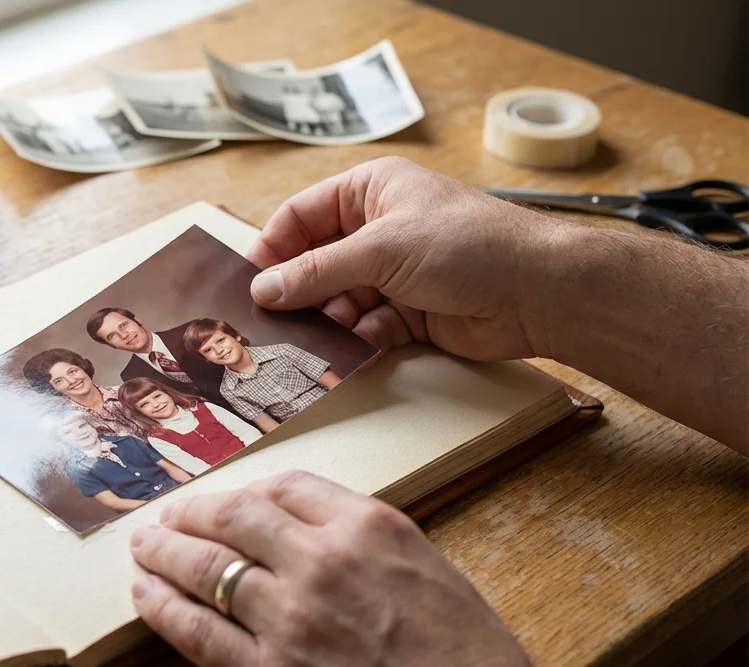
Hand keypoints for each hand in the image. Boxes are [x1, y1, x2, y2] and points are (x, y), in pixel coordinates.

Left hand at [129, 470, 621, 666]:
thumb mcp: (433, 577)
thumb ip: (372, 549)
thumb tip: (321, 536)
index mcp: (371, 529)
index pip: (287, 487)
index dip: (247, 490)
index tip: (229, 499)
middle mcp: (323, 562)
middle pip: (235, 517)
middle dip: (193, 513)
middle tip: (170, 516)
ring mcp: (290, 619)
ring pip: (205, 568)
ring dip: (165, 553)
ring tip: (145, 548)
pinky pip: (196, 632)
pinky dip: (163, 609)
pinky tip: (147, 597)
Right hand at [246, 157, 565, 360]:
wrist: (538, 291)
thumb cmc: (466, 245)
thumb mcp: (381, 249)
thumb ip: (317, 271)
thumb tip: (262, 289)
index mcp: (370, 191)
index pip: (301, 216)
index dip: (273, 249)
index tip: (249, 284)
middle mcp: (378, 228)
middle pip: (316, 263)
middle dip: (297, 293)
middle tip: (270, 323)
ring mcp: (394, 273)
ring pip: (337, 301)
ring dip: (325, 322)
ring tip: (309, 343)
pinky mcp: (409, 314)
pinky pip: (365, 329)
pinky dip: (355, 342)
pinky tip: (347, 354)